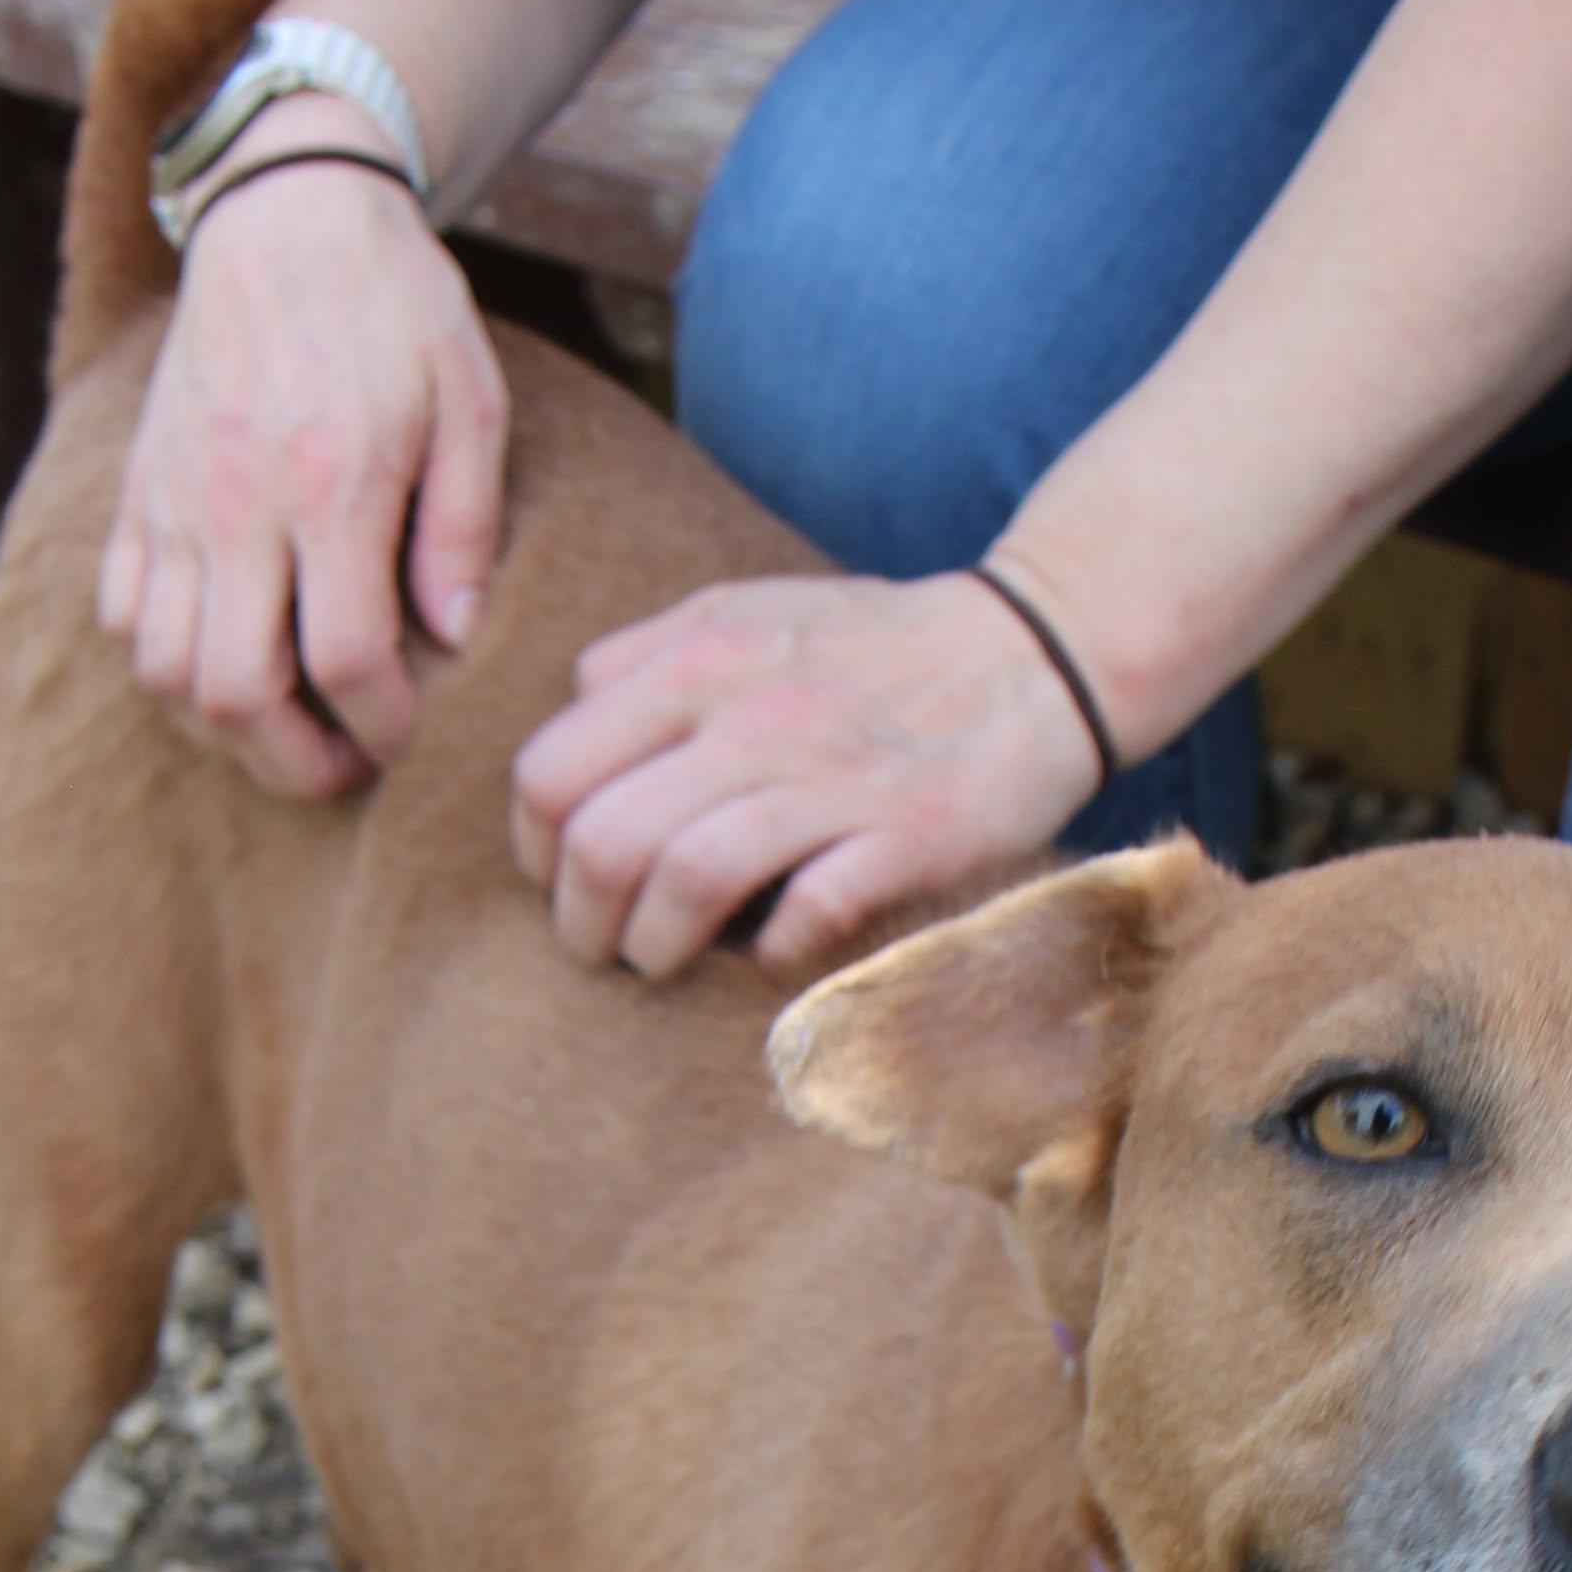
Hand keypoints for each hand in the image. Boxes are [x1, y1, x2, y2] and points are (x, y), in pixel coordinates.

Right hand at [97, 115, 510, 795]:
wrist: (284, 211)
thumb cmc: (395, 307)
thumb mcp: (469, 400)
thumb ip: (466, 526)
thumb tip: (456, 637)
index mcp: (329, 483)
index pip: (344, 659)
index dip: (384, 726)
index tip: (413, 733)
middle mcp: (235, 503)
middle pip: (233, 693)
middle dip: (296, 764)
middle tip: (349, 766)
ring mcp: (171, 500)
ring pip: (162, 671)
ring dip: (226, 728)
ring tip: (293, 727)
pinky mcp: (136, 490)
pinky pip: (120, 615)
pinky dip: (165, 665)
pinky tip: (228, 660)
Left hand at [509, 566, 1113, 978]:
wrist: (1037, 653)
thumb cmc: (876, 647)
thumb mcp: (748, 609)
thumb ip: (650, 653)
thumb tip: (573, 710)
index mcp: (699, 659)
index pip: (553, 768)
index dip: (534, 845)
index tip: (557, 879)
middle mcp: (753, 715)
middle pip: (603, 838)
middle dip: (580, 918)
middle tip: (597, 946)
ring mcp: (832, 779)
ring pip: (685, 879)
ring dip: (653, 946)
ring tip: (657, 962)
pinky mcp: (907, 837)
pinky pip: (805, 915)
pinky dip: (768, 950)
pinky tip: (766, 952)